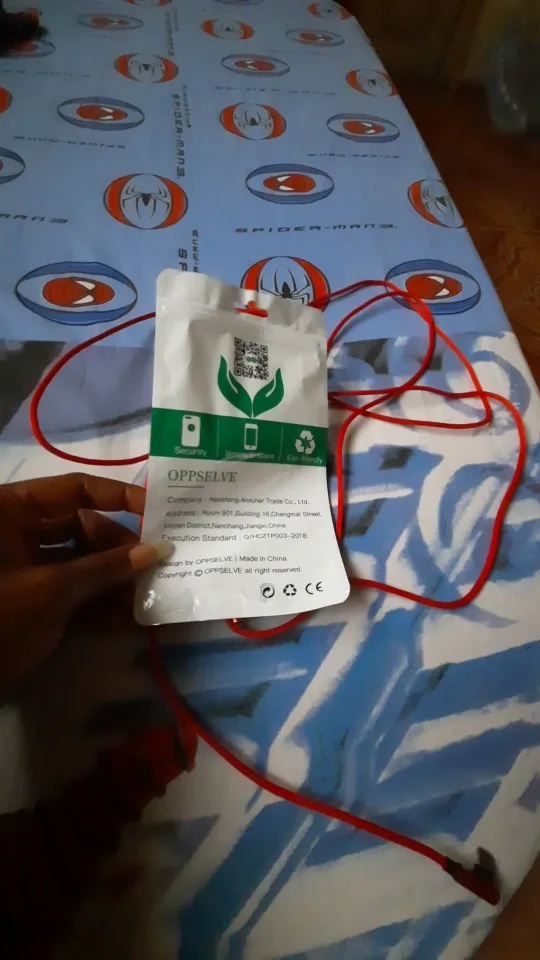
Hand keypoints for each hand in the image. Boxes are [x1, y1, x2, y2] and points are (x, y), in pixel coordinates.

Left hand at [0, 473, 168, 699]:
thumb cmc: (0, 618)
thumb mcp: (53, 590)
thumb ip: (106, 567)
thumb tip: (158, 549)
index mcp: (11, 511)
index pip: (74, 489)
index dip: (119, 497)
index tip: (159, 513)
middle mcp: (18, 533)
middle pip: (83, 527)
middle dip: (121, 549)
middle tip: (156, 568)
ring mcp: (26, 570)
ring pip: (82, 563)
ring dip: (116, 580)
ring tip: (149, 597)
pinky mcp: (33, 603)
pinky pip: (74, 593)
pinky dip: (99, 603)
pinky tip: (130, 619)